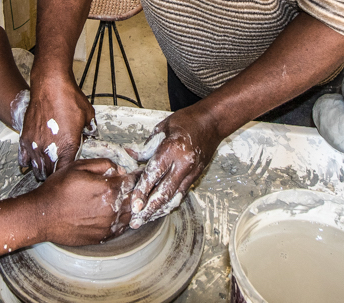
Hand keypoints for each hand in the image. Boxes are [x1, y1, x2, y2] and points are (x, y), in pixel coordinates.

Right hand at [19, 64, 95, 179]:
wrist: (50, 85)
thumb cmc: (69, 98)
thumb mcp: (88, 116)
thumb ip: (90, 130)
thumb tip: (92, 136)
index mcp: (68, 147)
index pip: (67, 172)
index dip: (69, 175)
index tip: (71, 175)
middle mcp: (50, 150)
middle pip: (50, 174)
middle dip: (55, 176)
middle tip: (59, 175)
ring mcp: (35, 145)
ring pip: (36, 168)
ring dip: (41, 170)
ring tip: (46, 171)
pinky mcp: (25, 138)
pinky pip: (23, 158)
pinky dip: (27, 162)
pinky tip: (30, 163)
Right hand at [29, 158, 134, 245]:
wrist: (42, 216)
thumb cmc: (57, 190)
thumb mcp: (78, 167)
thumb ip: (103, 165)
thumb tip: (119, 169)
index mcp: (109, 189)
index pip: (132, 181)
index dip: (132, 176)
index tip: (131, 175)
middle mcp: (112, 209)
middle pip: (133, 199)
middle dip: (130, 192)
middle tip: (122, 187)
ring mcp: (108, 225)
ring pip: (129, 215)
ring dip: (126, 207)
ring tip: (115, 200)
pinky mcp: (102, 237)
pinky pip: (120, 228)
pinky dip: (119, 220)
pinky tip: (109, 213)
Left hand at [128, 103, 219, 227]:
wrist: (212, 122)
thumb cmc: (186, 121)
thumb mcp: (162, 128)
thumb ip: (147, 146)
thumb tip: (131, 156)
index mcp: (172, 149)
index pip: (154, 175)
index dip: (142, 192)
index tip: (133, 205)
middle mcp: (183, 164)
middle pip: (164, 192)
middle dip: (149, 210)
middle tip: (136, 222)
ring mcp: (192, 172)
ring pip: (174, 198)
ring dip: (159, 211)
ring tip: (145, 221)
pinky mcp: (196, 176)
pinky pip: (181, 194)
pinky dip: (169, 204)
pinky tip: (159, 210)